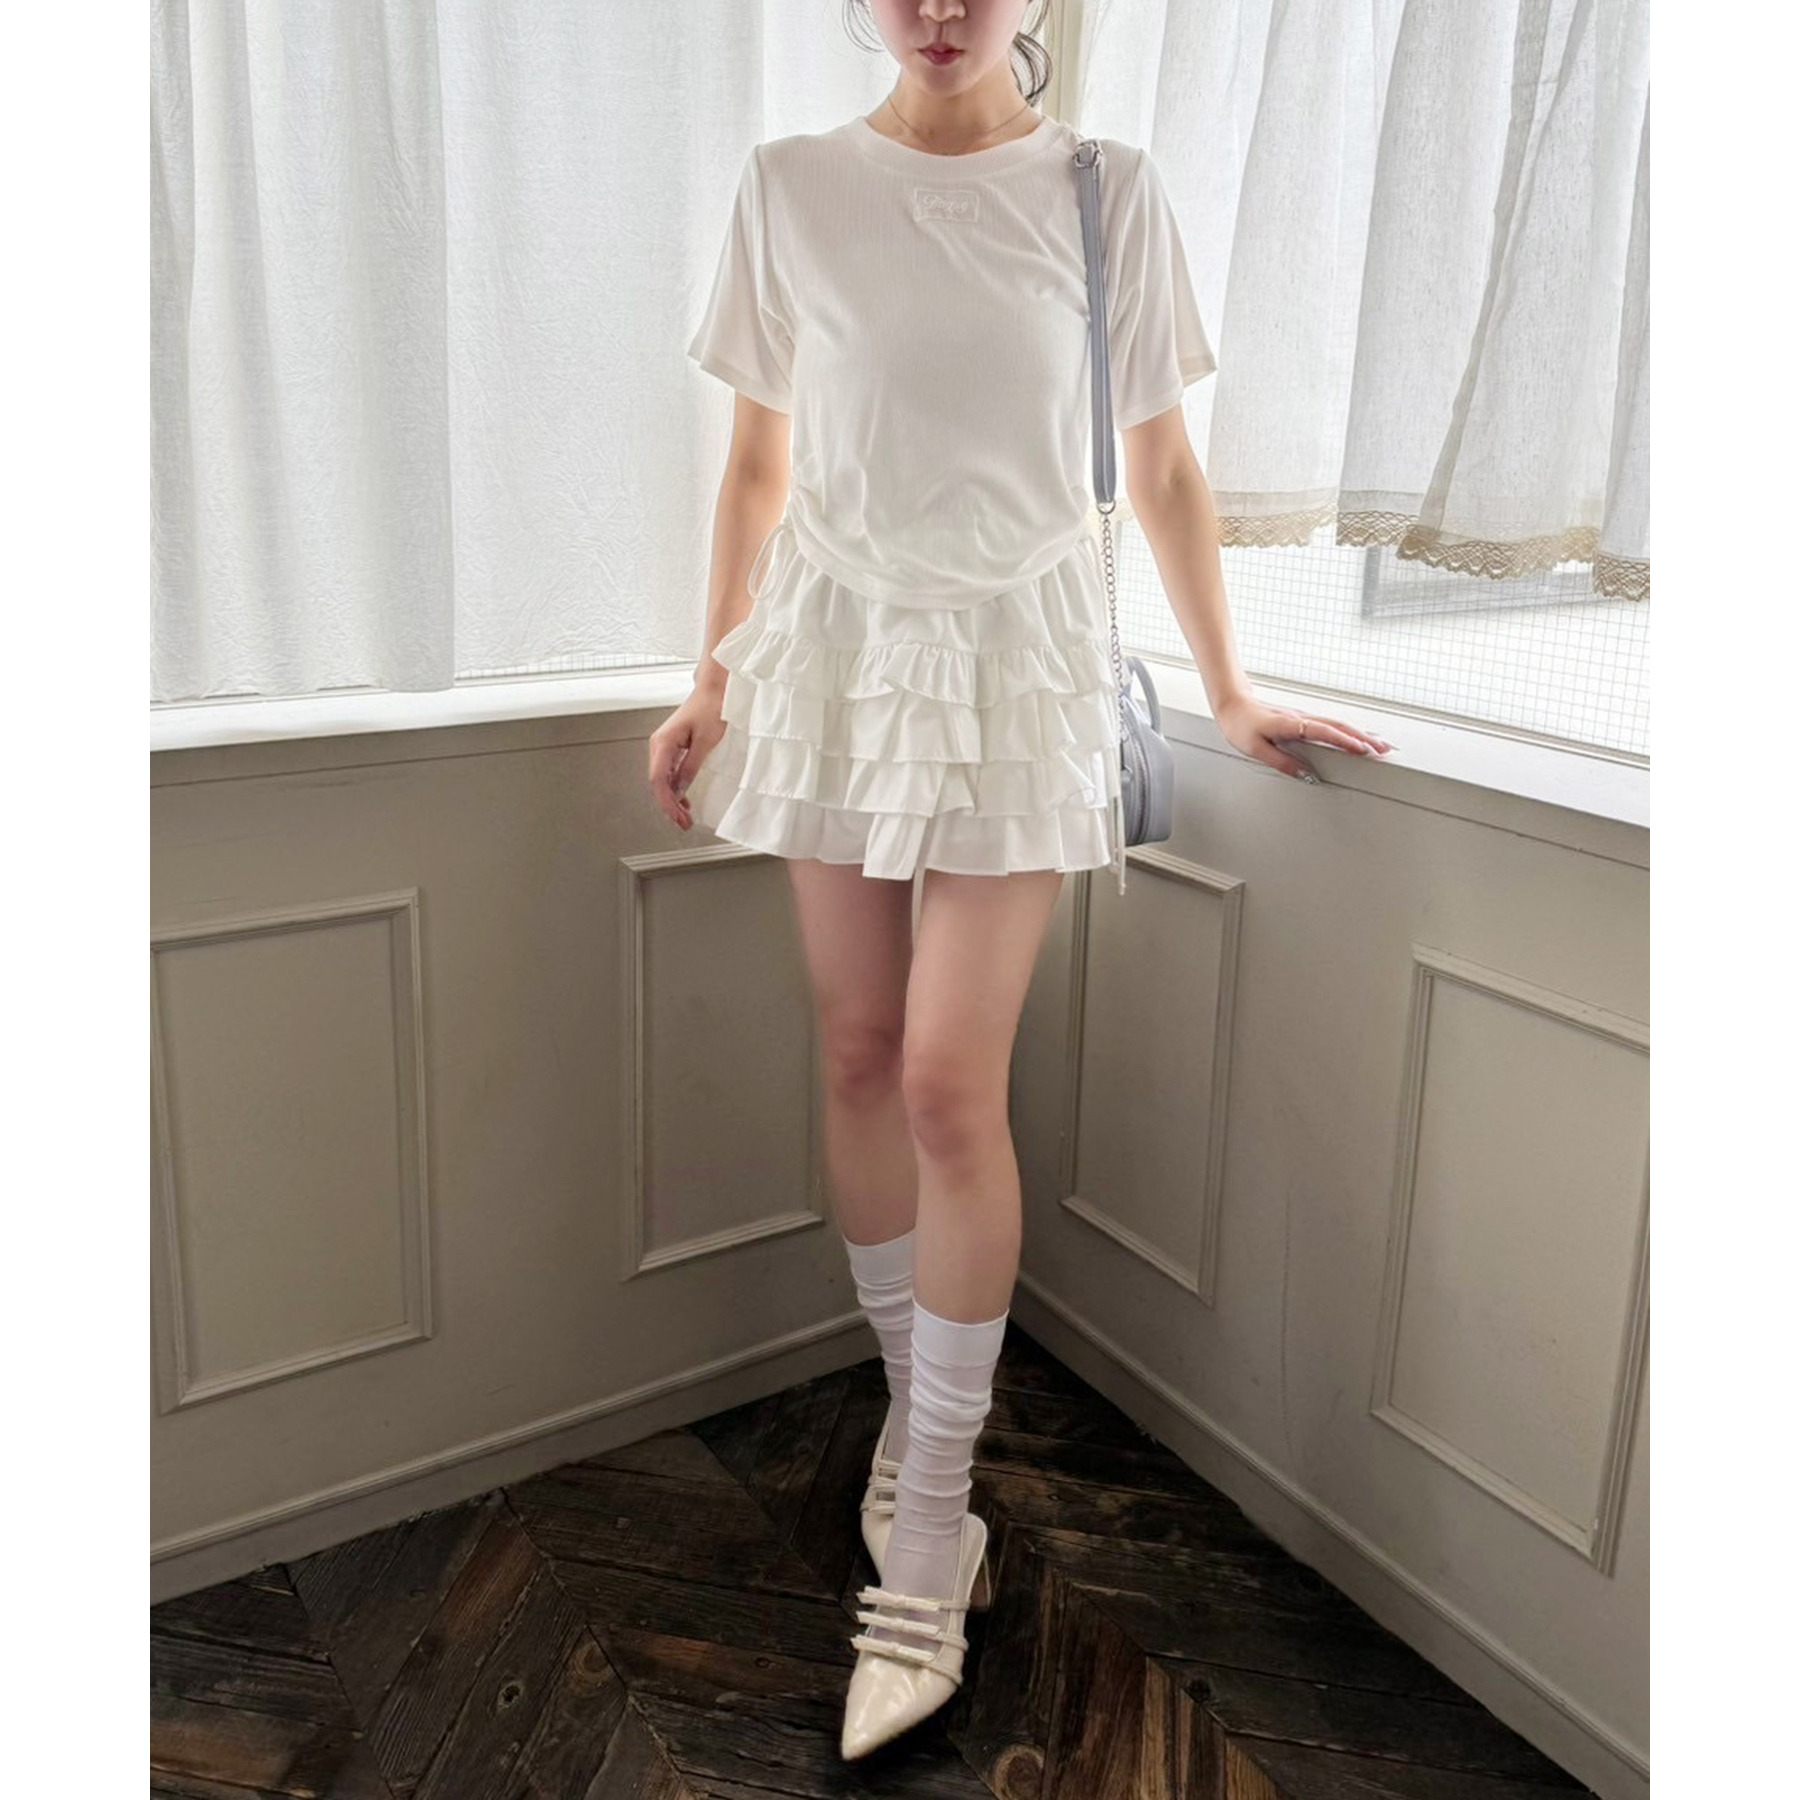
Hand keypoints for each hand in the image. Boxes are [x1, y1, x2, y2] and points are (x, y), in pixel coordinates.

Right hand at [647, 684, 727, 827]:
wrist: (714, 690)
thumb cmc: (711, 708)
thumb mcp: (705, 742)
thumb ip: (690, 767)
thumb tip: (680, 790)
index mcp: (663, 742)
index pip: (658, 780)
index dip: (667, 802)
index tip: (678, 817)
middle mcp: (659, 745)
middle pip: (658, 783)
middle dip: (669, 805)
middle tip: (684, 823)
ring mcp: (664, 746)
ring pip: (662, 780)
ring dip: (672, 799)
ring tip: (684, 817)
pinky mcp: (673, 747)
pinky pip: (669, 772)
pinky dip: (676, 788)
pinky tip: (684, 800)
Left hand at [1213, 693, 1394, 782]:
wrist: (1232, 702)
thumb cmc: (1240, 724)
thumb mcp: (1256, 750)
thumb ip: (1282, 763)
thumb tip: (1307, 775)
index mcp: (1291, 725)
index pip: (1325, 733)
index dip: (1346, 741)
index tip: (1364, 750)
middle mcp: (1301, 718)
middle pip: (1339, 727)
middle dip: (1365, 738)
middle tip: (1386, 750)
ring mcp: (1304, 717)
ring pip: (1338, 725)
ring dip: (1360, 734)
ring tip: (1380, 745)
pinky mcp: (1302, 719)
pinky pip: (1331, 725)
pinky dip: (1348, 731)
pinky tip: (1356, 737)